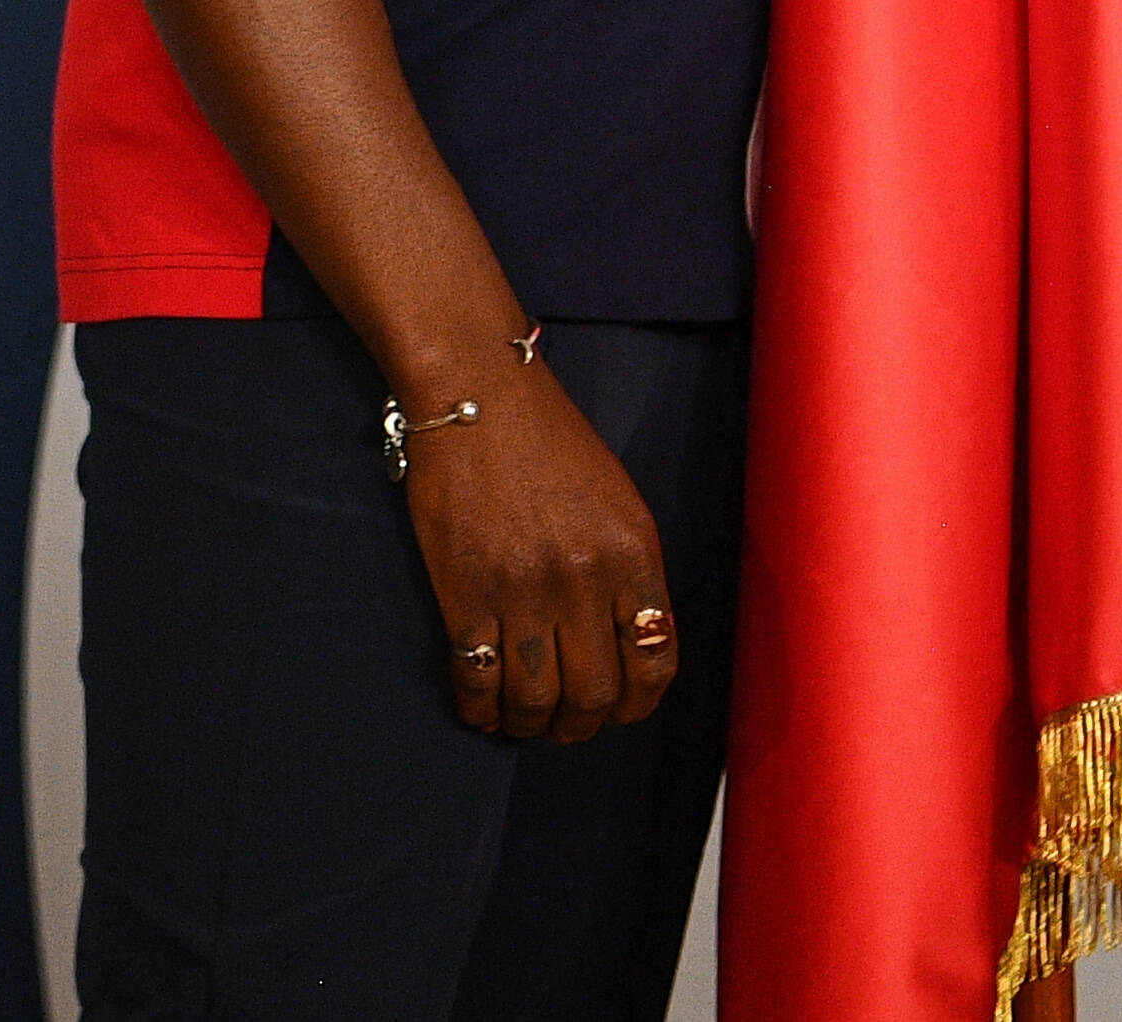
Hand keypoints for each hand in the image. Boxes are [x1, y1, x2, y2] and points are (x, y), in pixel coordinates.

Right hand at [397, 357, 676, 742]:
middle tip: (566, 725)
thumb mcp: (616, 500)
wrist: (478, 396)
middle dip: (582, 726)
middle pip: (595, 696)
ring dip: (531, 726)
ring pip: (537, 702)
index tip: (622, 711)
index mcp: (633, 550)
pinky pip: (478, 682)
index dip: (640, 704)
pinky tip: (484, 706)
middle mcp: (584, 577)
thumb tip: (626, 648)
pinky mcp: (466, 593)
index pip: (655, 661)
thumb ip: (628, 571)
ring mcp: (523, 590)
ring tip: (524, 721)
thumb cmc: (551, 442)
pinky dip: (482, 710)